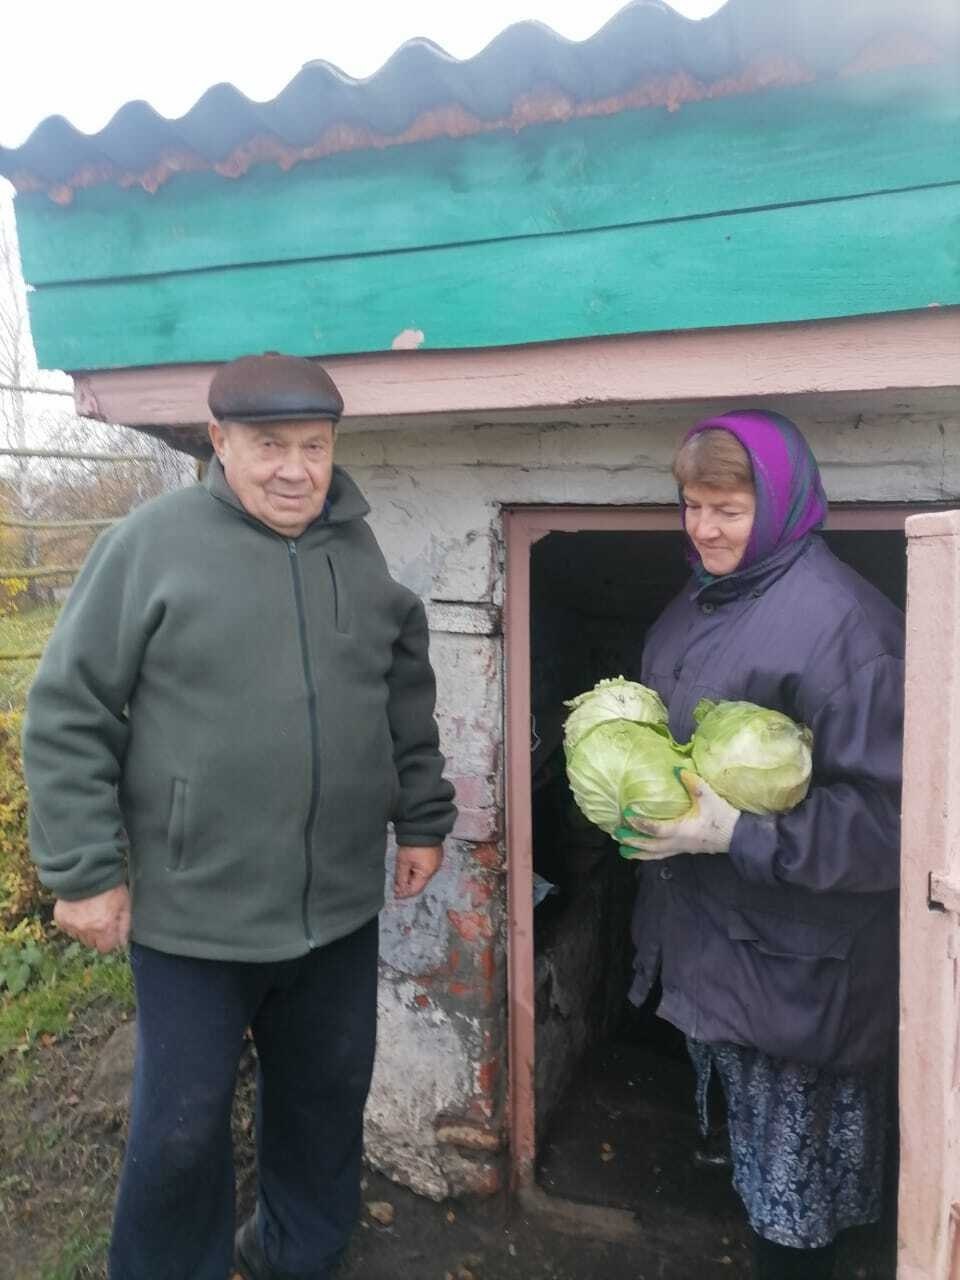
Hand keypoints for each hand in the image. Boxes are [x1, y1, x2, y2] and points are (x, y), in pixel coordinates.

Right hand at [53, 884, 130, 952]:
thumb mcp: (125, 904)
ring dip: (84, 929)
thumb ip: (124, 926)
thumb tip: (122, 943)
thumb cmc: (110, 887)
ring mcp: (71, 924)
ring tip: (90, 911)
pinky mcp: (61, 918)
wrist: (87, 871)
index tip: (110, 932)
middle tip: (100, 918)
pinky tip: (79, 909)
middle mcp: (86, 929)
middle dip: (97, 935)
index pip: (105, 949)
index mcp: (104, 927)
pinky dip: (73, 922)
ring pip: (79, 936)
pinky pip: (67, 928)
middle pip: (91, 943)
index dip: (109, 940)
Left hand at [394, 845, 442, 898]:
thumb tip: (399, 890)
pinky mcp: (435, 856)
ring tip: (402, 872)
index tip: (396, 894)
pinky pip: (426, 867)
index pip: (415, 890)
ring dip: (412, 877)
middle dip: (408, 885)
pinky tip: (410, 865)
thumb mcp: (403, 862)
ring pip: (422, 875)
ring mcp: (436, 862)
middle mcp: (434, 869)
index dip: (404, 893)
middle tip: (397, 884)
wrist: (422, 826)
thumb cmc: (413, 843)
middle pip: (420, 883)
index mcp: (427, 873)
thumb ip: (401, 878)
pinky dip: (417, 869)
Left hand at [615, 771, 737, 860]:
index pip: (656, 829)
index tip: (626, 816)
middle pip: (651, 846)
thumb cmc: (722, 816)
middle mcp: (679, 843)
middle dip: (633, 842)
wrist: (739, 835)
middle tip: (617, 836)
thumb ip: (693, 782)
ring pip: (656, 855)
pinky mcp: (685, 849)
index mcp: (682, 830)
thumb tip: (676, 769)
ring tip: (624, 850)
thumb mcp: (708, 796)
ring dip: (639, 852)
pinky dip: (651, 854)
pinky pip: (664, 855)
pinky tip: (644, 851)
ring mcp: (682, 848)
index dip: (640, 823)